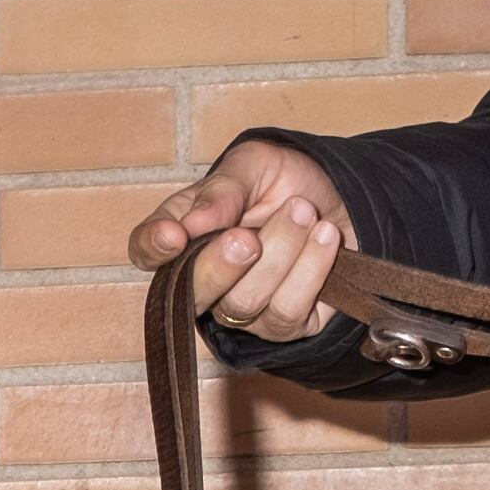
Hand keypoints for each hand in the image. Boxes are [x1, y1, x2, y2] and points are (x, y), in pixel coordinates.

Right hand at [130, 139, 351, 343]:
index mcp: (184, 234)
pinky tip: (325, 236)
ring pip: (243, 303)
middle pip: (191, 294)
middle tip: (248, 238)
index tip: (174, 236)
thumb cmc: (284, 182)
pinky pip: (286, 311)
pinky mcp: (283, 324)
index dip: (152, 248)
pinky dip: (310, 268)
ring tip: (304, 212)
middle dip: (219, 267)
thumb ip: (222, 190)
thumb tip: (195, 222)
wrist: (342, 194)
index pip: (147, 251)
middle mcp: (206, 278)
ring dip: (280, 253)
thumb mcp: (254, 164)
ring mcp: (242, 308)